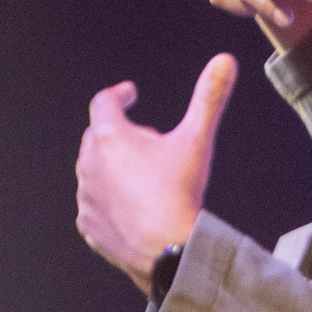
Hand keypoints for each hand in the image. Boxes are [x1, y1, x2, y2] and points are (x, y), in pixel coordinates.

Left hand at [76, 54, 238, 292]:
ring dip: (113, 167)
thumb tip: (225, 60)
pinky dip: (109, 199)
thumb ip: (209, 97)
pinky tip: (132, 206)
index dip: (119, 94)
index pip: (104, 101)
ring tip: (143, 176)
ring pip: (94, 171)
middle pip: (97, 136)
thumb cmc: (179, 193)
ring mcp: (86, 197)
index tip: (131, 94)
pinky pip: (95, 204)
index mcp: (110, 137)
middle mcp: (89, 164)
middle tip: (148, 141)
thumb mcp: (196, 140)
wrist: (168, 251)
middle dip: (119, 133)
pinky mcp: (89, 225)